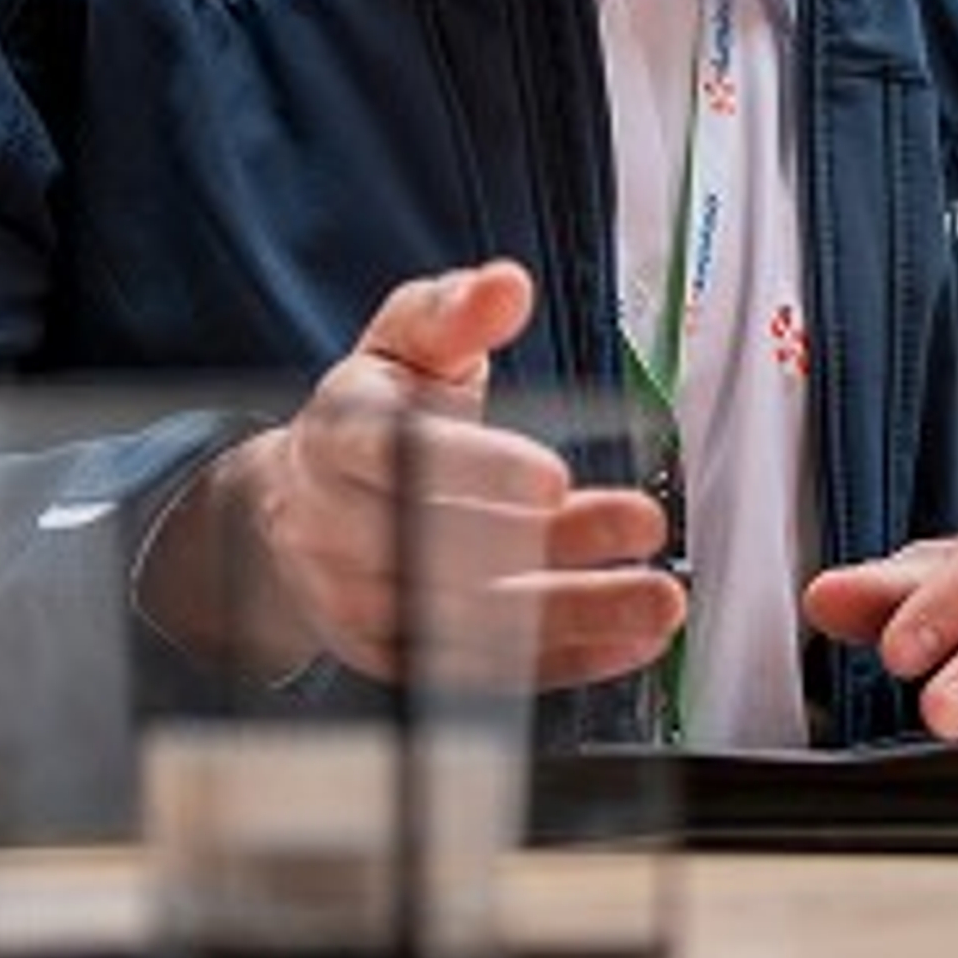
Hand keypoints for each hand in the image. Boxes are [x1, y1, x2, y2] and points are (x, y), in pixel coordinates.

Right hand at [146, 261, 685, 689]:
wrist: (297, 506)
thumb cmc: (373, 413)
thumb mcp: (405, 345)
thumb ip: (456, 314)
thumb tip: (505, 285)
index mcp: (337, 436)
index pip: (398, 455)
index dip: (474, 470)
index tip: (552, 478)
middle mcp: (334, 526)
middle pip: (438, 550)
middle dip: (547, 547)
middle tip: (642, 527)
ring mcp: (356, 600)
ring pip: (465, 621)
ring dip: (572, 614)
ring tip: (659, 598)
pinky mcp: (390, 657)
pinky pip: (477, 673)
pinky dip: (557, 662)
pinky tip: (628, 644)